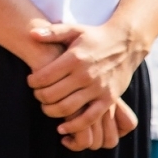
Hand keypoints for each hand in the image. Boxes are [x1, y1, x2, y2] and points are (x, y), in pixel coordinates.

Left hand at [26, 21, 145, 144]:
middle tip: (37, 95)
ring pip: (68, 108)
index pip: (44, 76)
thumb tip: (31, 33)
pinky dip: (74, 126)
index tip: (31, 81)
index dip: (33, 82)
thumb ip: (52, 32)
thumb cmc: (95, 37)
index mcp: (74, 58)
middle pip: (52, 94)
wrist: (126, 43)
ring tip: (47, 107)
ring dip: (51, 112)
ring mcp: (98, 89)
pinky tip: (62, 128)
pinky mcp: (109, 100)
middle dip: (39, 97)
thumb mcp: (74, 30)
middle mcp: (86, 75)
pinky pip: (89, 118)